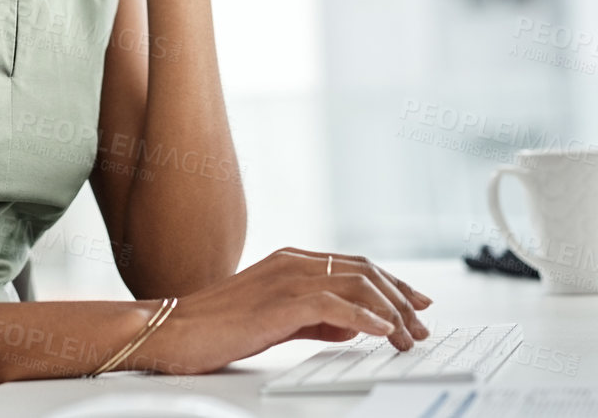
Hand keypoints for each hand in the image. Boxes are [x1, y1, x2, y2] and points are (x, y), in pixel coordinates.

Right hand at [116, 247, 433, 376]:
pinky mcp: (280, 302)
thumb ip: (315, 319)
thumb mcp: (277, 320)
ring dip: (390, 311)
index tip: (416, 303)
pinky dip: (365, 317)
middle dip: (400, 297)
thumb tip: (354, 325)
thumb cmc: (218, 327)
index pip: (355, 265)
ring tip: (408, 336)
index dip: (391, 283)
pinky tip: (382, 332)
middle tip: (422, 324)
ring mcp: (286, 278)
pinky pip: (334, 305)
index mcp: (292, 261)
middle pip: (363, 270)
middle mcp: (293, 262)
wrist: (174, 329)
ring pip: (356, 283)